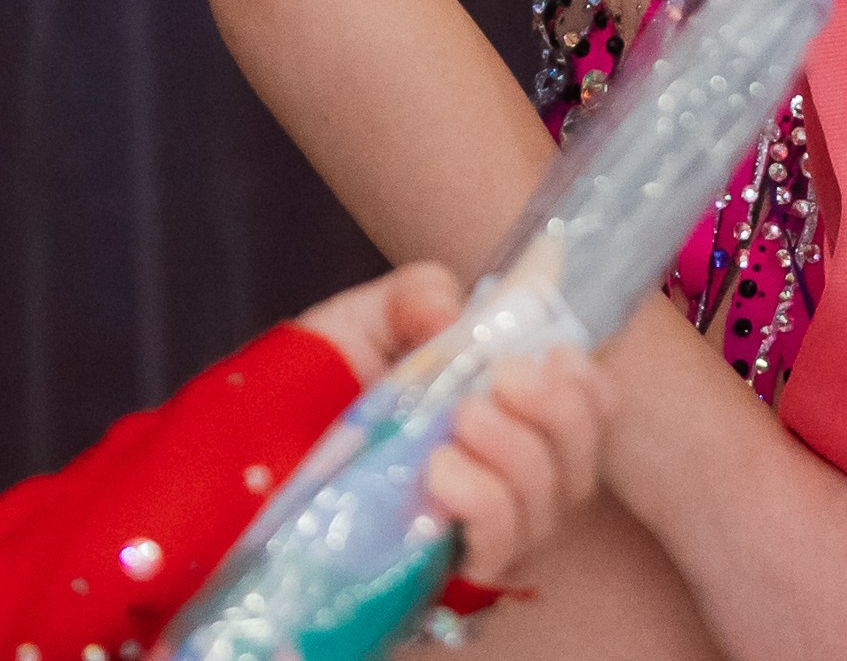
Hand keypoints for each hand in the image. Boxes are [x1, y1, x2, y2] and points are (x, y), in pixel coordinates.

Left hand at [297, 263, 609, 587]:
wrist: (224, 475)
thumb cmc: (299, 399)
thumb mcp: (359, 326)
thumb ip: (414, 300)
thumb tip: (460, 315)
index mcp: (497, 414)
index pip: (587, 410)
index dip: (589, 385)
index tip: (555, 354)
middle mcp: (501, 479)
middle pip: (581, 462)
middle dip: (562, 414)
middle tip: (503, 379)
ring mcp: (475, 534)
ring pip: (552, 506)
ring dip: (520, 453)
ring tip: (462, 419)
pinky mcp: (444, 579)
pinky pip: (502, 550)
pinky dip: (486, 502)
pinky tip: (442, 471)